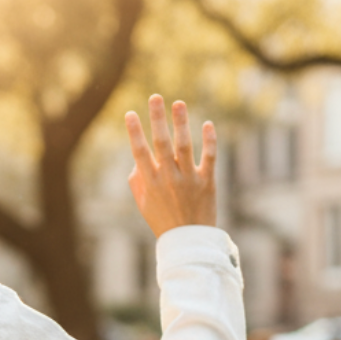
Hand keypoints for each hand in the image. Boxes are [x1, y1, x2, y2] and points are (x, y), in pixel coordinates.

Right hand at [125, 95, 216, 237]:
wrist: (188, 242)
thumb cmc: (163, 221)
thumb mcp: (144, 205)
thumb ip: (137, 181)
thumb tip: (137, 159)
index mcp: (150, 184)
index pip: (140, 152)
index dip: (134, 132)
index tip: (131, 114)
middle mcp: (168, 179)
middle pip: (161, 143)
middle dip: (157, 119)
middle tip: (155, 97)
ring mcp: (188, 179)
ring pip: (184, 146)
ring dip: (181, 123)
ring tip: (178, 103)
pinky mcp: (207, 182)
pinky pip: (209, 157)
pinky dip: (209, 140)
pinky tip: (207, 124)